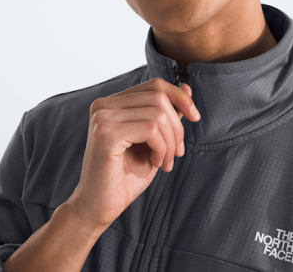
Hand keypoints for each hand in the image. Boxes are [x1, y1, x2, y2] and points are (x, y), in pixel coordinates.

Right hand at [65, 78, 199, 235]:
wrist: (97, 208)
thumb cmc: (126, 176)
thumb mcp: (154, 140)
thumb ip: (167, 114)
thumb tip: (187, 88)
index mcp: (113, 103)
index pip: (154, 85)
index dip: (179, 97)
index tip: (195, 117)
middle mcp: (104, 105)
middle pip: (159, 97)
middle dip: (177, 126)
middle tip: (176, 152)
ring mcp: (103, 118)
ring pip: (158, 114)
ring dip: (171, 142)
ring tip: (165, 162)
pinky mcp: (106, 134)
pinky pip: (151, 129)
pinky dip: (162, 148)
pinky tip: (156, 163)